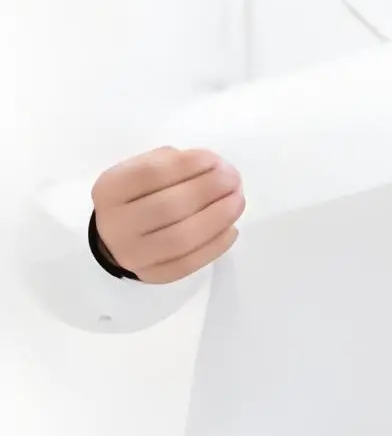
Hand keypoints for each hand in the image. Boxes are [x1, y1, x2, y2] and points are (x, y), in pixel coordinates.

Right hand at [91, 147, 245, 283]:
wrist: (117, 235)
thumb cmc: (139, 195)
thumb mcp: (142, 170)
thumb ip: (172, 163)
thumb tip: (212, 165)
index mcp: (110, 190)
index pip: (150, 174)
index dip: (188, 165)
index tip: (215, 160)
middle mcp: (115, 224)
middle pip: (169, 207)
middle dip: (209, 190)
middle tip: (233, 179)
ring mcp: (132, 254)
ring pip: (181, 238)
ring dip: (218, 217)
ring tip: (238, 201)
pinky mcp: (152, 275)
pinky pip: (189, 263)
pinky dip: (216, 245)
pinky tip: (231, 228)